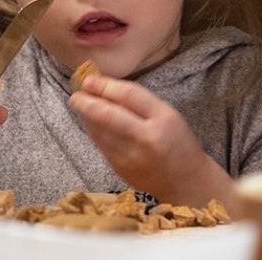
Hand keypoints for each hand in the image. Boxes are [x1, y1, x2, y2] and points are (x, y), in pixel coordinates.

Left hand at [70, 74, 234, 207]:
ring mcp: (131, 155)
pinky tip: (90, 123)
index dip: (105, 85)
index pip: (129, 95)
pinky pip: (101, 145)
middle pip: (109, 114)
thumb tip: (108, 89)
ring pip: (100, 130)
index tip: (90, 79)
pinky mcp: (121, 168)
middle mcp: (146, 137)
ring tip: (79, 104)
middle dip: (87, 102)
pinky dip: (93, 131)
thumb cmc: (179, 143)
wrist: (186, 181)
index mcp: (163, 118)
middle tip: (76, 94)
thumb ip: (142, 103)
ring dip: (86, 116)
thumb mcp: (169, 116)